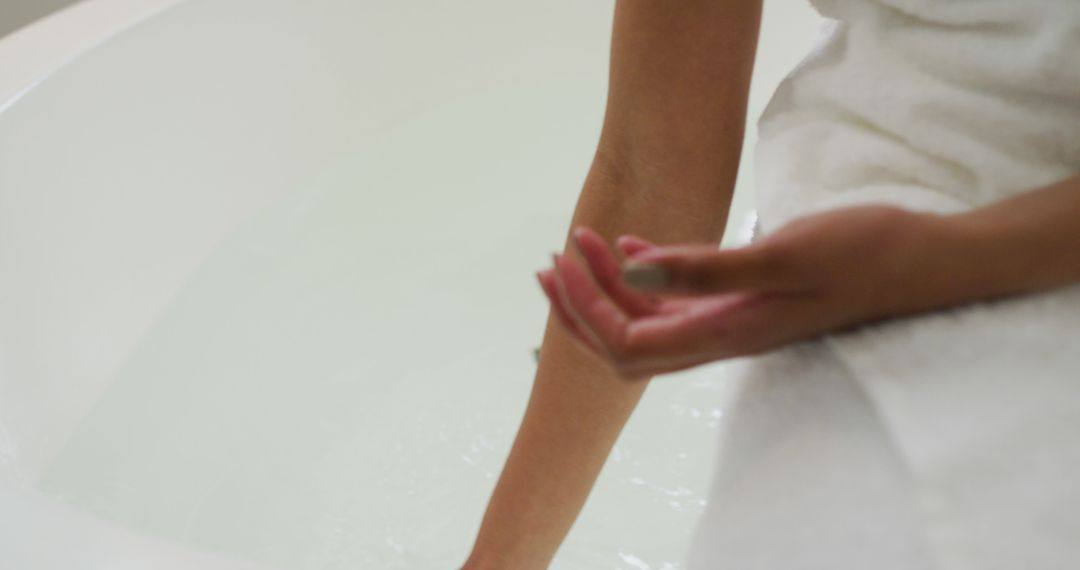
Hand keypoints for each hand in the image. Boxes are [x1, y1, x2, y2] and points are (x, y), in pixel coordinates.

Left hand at [537, 205, 961, 379]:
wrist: (925, 261)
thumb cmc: (865, 253)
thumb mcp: (784, 255)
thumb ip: (706, 269)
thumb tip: (632, 273)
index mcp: (724, 333)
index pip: (627, 344)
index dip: (585, 310)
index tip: (565, 258)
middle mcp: (721, 337)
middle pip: (626, 344)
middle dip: (580, 308)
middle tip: (554, 259)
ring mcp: (734, 322)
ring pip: (649, 322)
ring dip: (607, 290)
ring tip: (579, 244)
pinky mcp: (748, 302)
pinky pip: (681, 302)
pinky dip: (647, 276)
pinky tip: (632, 246)